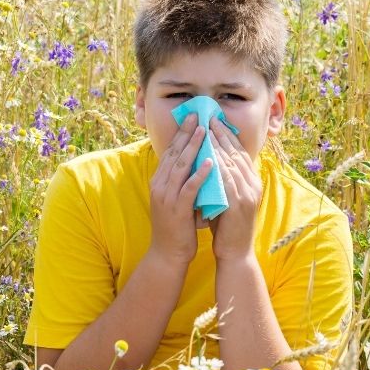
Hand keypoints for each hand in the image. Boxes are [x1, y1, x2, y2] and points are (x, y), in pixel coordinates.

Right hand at [148, 114, 212, 264]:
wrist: (168, 254)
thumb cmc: (176, 226)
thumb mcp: (176, 198)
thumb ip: (182, 181)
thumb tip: (197, 161)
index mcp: (159, 181)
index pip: (170, 152)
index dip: (180, 134)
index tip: (190, 118)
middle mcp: (159, 185)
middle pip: (173, 154)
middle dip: (186, 133)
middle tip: (196, 115)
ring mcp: (166, 197)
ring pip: (180, 166)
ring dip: (193, 147)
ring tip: (204, 131)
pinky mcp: (177, 209)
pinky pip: (189, 187)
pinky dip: (200, 173)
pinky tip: (210, 162)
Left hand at [208, 118, 262, 262]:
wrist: (235, 253)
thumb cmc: (227, 226)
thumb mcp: (226, 197)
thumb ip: (222, 179)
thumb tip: (208, 159)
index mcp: (251, 181)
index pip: (239, 152)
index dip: (226, 135)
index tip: (214, 120)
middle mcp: (253, 184)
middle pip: (237, 153)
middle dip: (222, 134)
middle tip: (209, 118)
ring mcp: (248, 194)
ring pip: (233, 163)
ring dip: (218, 146)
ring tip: (206, 131)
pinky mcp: (240, 204)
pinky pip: (228, 180)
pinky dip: (218, 167)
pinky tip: (208, 156)